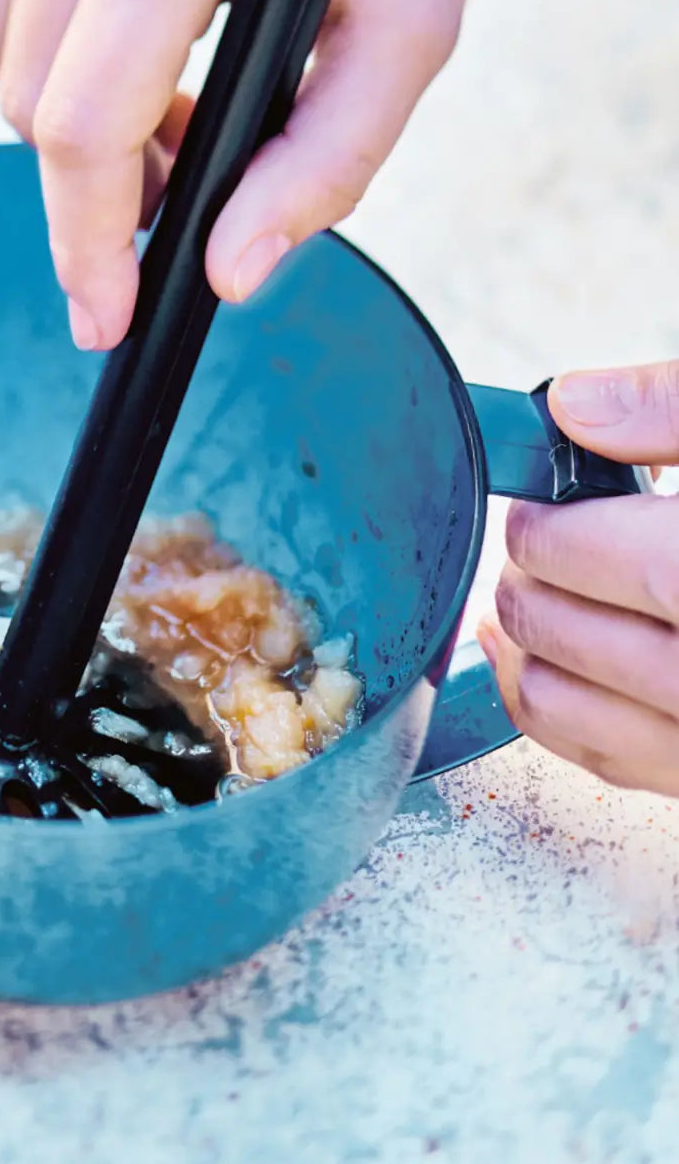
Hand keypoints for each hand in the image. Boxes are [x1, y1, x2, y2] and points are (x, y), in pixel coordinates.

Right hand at [0, 0, 494, 348]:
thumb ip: (333, 148)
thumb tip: (233, 270)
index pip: (83, 134)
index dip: (88, 250)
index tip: (107, 316)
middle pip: (37, 112)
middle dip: (105, 185)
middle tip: (192, 178)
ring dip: (74, 114)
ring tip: (167, 97)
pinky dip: (45, 42)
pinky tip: (121, 25)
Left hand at [477, 361, 678, 794]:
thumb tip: (573, 402)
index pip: (637, 564)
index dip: (563, 533)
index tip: (540, 513)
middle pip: (579, 634)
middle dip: (535, 580)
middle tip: (538, 545)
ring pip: (569, 709)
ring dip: (527, 646)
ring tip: (529, 597)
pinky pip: (601, 761)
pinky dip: (550, 709)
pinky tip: (536, 660)